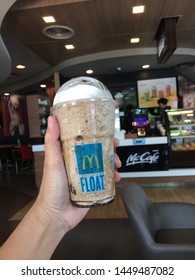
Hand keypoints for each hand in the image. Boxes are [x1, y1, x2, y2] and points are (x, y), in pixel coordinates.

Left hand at [38, 116, 120, 230]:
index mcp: (70, 155)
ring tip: (117, 164)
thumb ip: (52, 141)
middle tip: (116, 147)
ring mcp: (88, 175)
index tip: (105, 130)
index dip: (96, 133)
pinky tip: (117, 178)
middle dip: (109, 148)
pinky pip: (107, 179)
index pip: (85, 139)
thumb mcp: (52, 162)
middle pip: (98, 150)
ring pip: (105, 164)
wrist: (56, 215)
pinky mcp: (94, 187)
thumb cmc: (51, 188)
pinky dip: (114, 177)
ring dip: (114, 162)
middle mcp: (80, 163)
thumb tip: (52, 120)